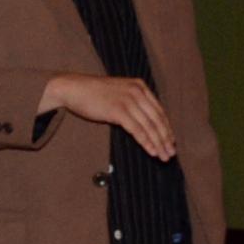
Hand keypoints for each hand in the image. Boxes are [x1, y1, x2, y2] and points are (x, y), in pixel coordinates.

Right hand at [40, 72, 175, 158]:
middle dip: (165, 138)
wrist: (73, 88)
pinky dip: (146, 142)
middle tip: (171, 153)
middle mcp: (137, 91)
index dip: (166, 127)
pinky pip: (137, 130)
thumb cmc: (92, 93)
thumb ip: (132, 102)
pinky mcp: (118, 110)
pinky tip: (151, 151)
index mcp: (140, 86)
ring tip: (164, 156)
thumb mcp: (118, 93)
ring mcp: (128, 100)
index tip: (170, 141)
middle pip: (157, 119)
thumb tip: (143, 122)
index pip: (159, 110)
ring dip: (158, 143)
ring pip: (149, 126)